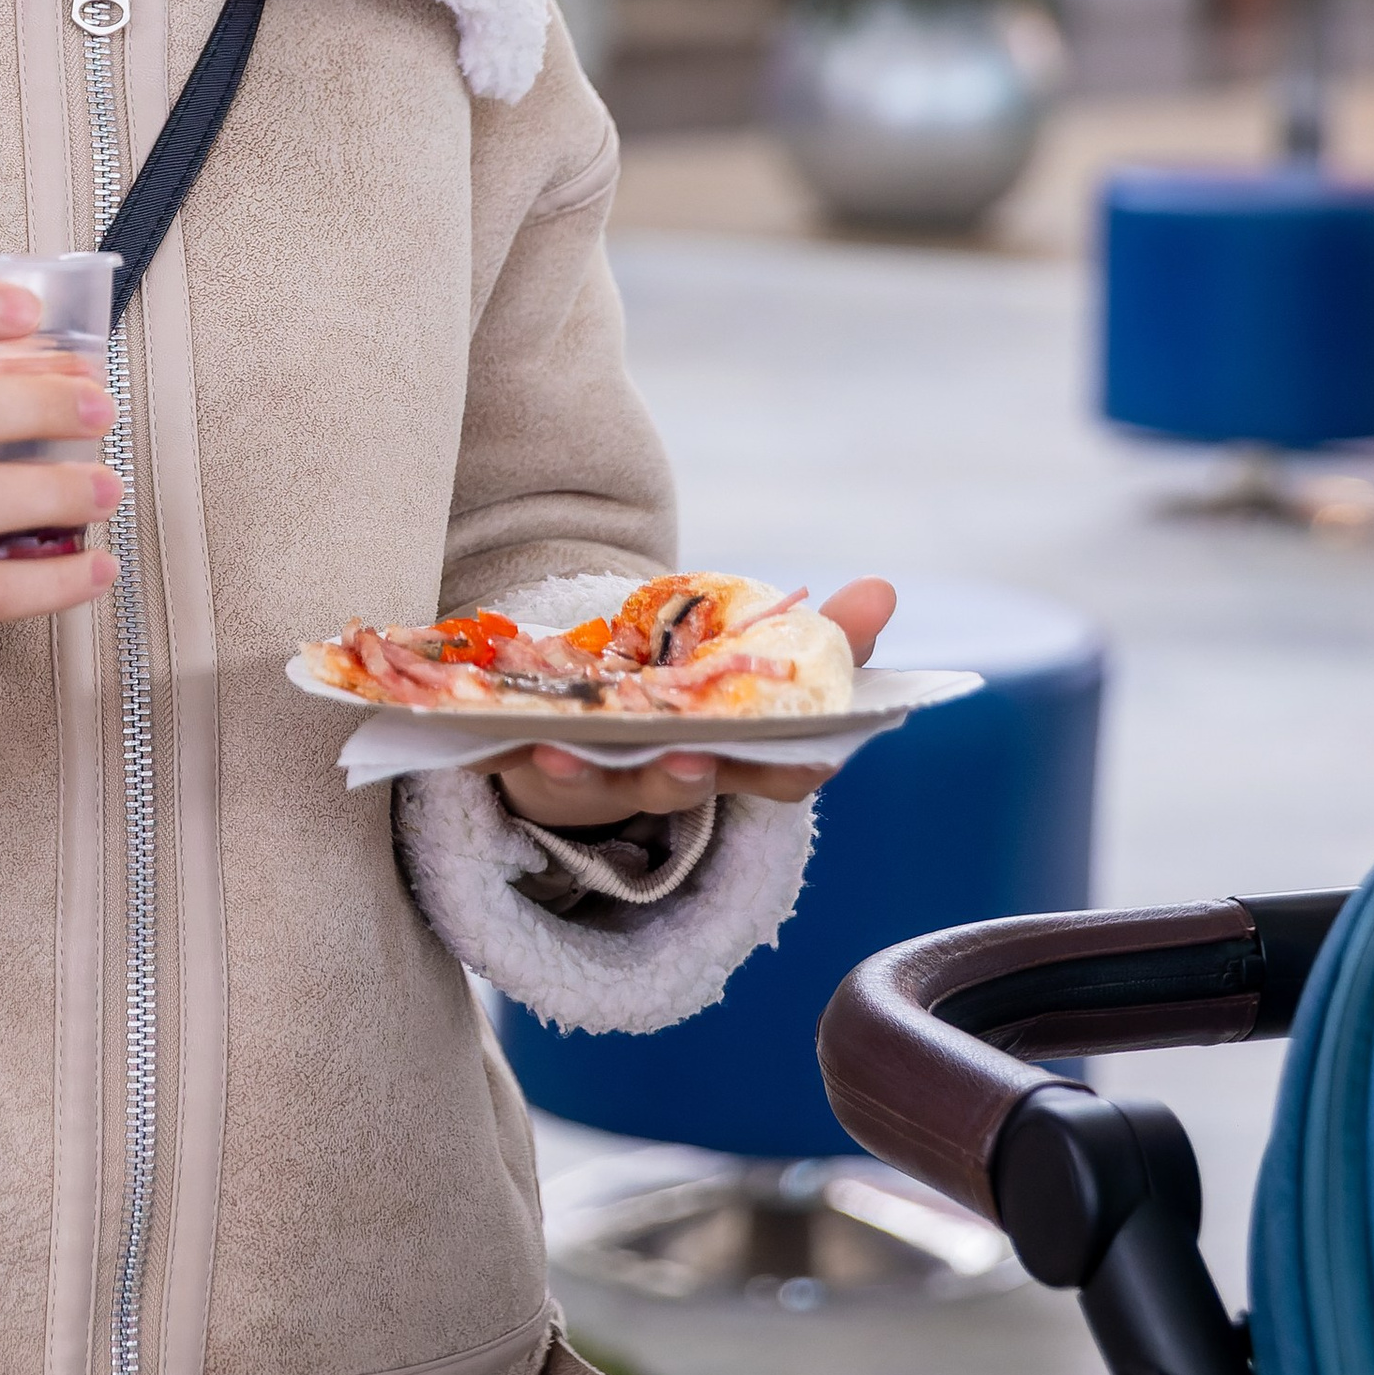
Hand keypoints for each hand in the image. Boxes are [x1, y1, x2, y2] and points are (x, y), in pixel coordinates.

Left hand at [486, 577, 896, 832]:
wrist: (597, 730)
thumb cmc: (697, 696)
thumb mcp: (760, 659)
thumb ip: (823, 635)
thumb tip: (882, 589)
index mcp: (730, 759)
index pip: (774, 774)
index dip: (790, 767)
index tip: (812, 758)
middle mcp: (668, 778)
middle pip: (680, 786)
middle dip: (682, 777)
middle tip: (686, 760)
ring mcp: (600, 778)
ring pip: (592, 785)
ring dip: (580, 773)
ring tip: (564, 750)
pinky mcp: (536, 767)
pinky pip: (515, 765)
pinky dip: (501, 750)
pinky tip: (490, 734)